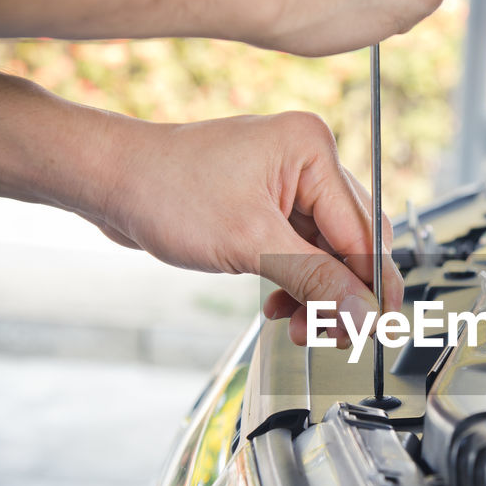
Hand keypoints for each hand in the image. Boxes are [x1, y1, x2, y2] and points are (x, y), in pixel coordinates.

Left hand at [101, 110, 403, 343]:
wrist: (112, 182)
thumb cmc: (167, 191)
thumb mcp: (249, 243)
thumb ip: (315, 280)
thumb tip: (364, 314)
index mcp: (312, 150)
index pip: (363, 231)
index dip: (370, 287)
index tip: (374, 329)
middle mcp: (307, 160)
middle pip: (354, 242)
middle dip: (341, 294)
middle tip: (331, 334)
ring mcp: (289, 183)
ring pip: (329, 253)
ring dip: (317, 295)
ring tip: (298, 326)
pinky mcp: (269, 204)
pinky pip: (302, 252)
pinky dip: (297, 284)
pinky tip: (280, 306)